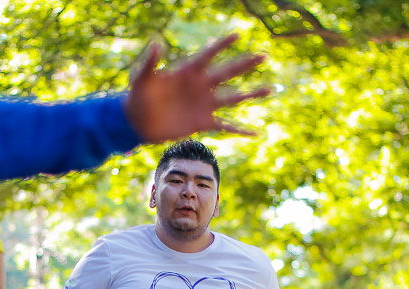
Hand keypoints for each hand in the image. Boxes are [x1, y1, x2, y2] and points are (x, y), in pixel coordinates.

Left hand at [123, 35, 271, 141]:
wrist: (138, 121)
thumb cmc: (138, 95)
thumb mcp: (142, 78)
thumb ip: (150, 62)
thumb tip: (156, 43)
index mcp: (188, 71)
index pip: (208, 55)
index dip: (221, 45)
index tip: (237, 35)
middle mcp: (201, 85)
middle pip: (228, 72)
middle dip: (245, 65)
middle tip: (264, 56)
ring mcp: (204, 104)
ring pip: (233, 98)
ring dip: (252, 94)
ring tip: (270, 89)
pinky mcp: (203, 122)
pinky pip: (225, 126)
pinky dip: (240, 130)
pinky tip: (256, 133)